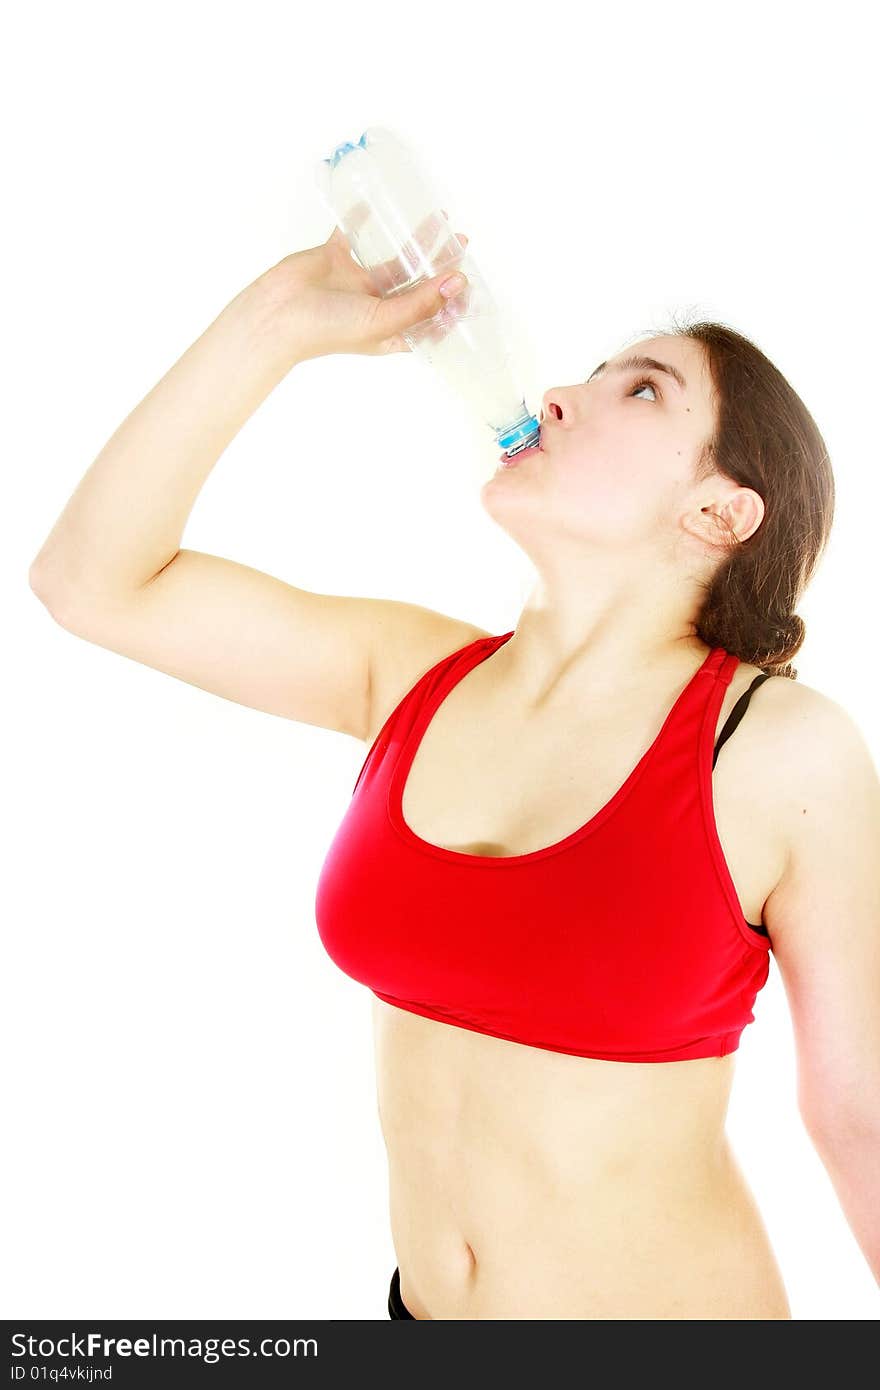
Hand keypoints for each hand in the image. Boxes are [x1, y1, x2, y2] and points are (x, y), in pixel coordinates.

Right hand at [261, 208, 468, 360]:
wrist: (277, 316)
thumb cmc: (327, 329)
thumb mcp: (382, 321)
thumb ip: (420, 303)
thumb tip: (457, 282)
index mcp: (390, 330)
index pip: (430, 317)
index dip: (451, 303)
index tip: (468, 282)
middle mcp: (377, 306)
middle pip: (417, 283)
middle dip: (440, 265)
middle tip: (461, 242)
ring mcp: (356, 281)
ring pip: (394, 257)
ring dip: (416, 240)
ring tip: (440, 220)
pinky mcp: (336, 258)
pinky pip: (356, 234)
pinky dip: (367, 219)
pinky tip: (382, 204)